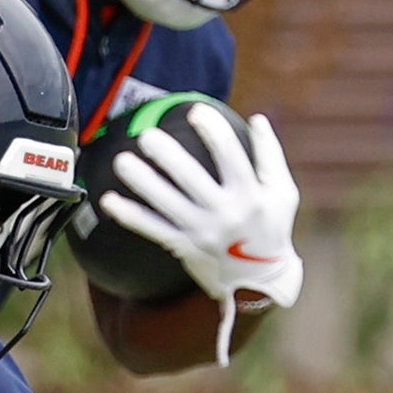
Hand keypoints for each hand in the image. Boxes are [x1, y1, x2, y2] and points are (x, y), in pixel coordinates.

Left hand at [93, 110, 303, 362]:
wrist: (260, 281)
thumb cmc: (272, 227)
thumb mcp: (283, 193)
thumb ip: (270, 155)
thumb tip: (258, 118)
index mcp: (251, 196)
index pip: (230, 157)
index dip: (213, 132)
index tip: (195, 111)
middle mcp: (225, 214)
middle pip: (192, 180)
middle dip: (168, 156)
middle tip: (148, 135)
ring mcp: (202, 233)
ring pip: (166, 204)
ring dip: (142, 182)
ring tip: (121, 160)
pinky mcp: (184, 247)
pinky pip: (153, 229)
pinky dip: (130, 216)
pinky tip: (108, 200)